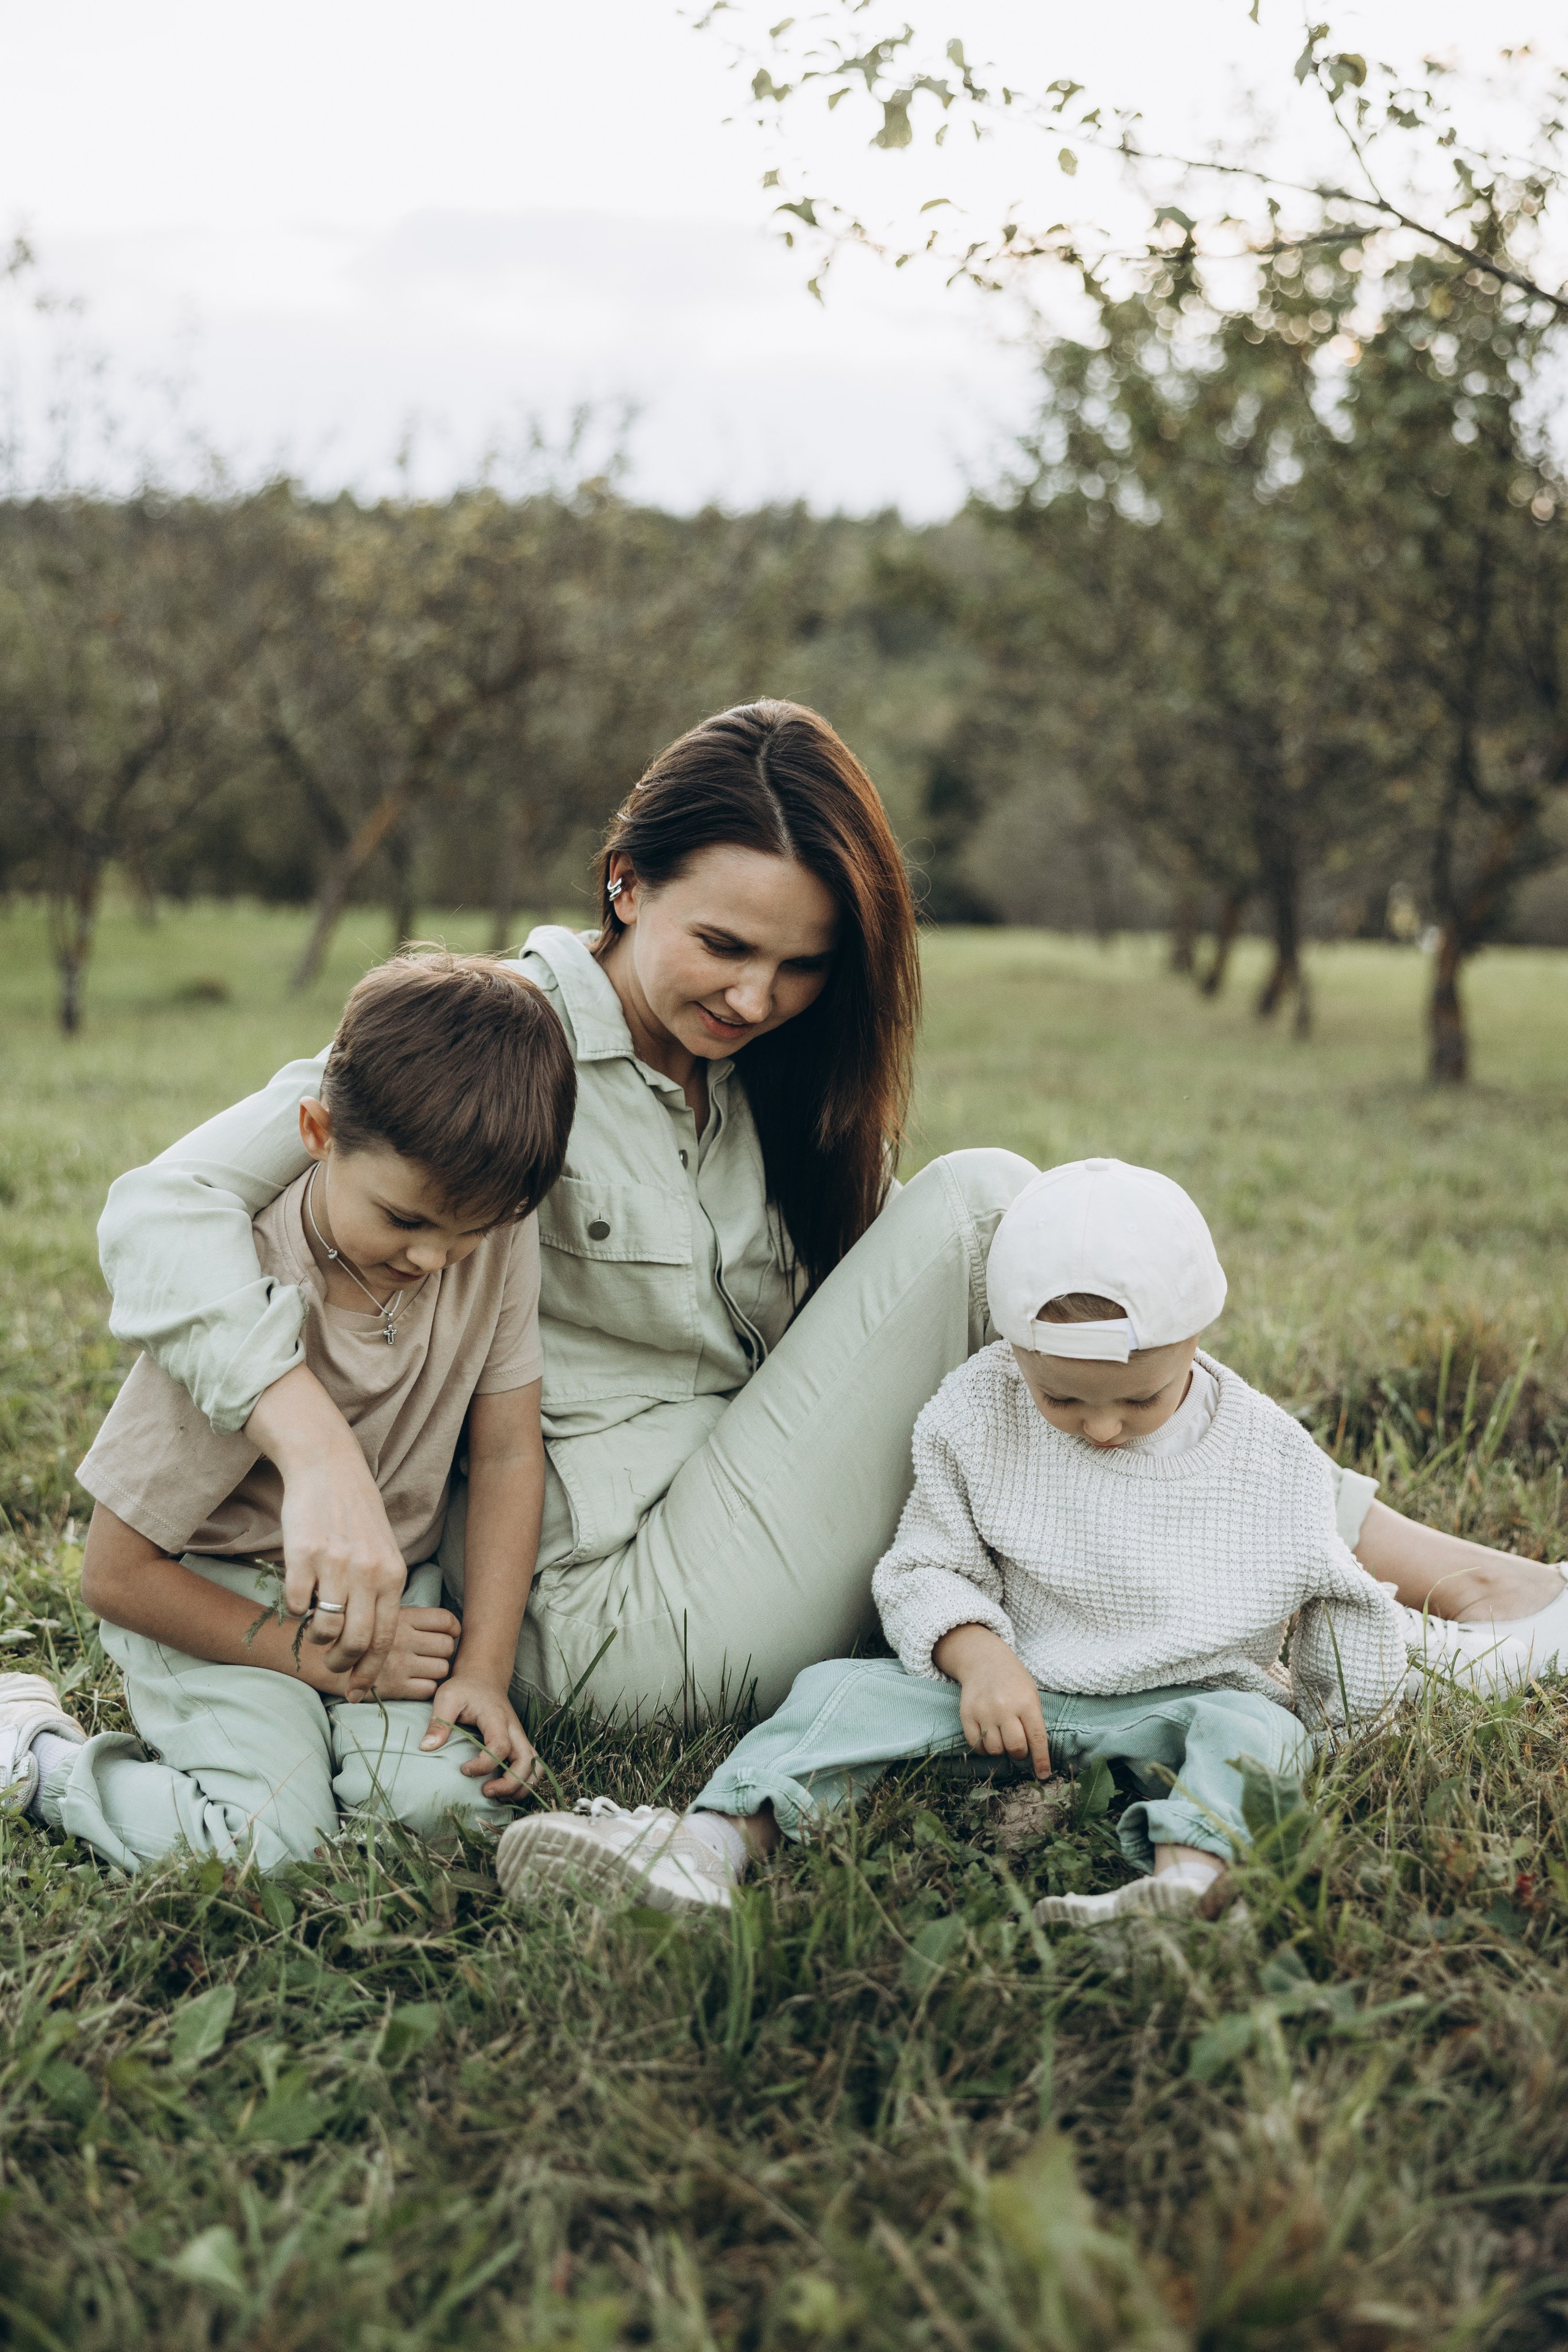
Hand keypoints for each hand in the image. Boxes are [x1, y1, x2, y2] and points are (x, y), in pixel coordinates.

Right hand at [246, 1366, 408, 1695]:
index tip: (357, 1689)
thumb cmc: (355, 1514)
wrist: (327, 1466)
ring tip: (316, 1625)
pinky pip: (295, 1606)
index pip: (384, 1638)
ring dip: (317, 1638)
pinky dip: (294, 1611)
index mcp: (392, 1574)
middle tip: (332, 1666)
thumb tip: (369, 1644)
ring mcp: (335, 1564)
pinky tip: (299, 1594)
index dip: (370, 1671)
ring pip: (325, 1630)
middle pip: (356, 1643)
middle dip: (342, 1665)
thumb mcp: (382, 1552)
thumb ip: (380, 1593)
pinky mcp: (302, 1555)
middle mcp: (367, 1572)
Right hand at [299, 1605, 459, 1701]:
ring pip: (442, 1669)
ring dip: (435, 1671)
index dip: (452, 1629)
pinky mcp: (393, 1687)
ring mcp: (399, 1662)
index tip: (446, 1635)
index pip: (445, 1620)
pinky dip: (424, 1689)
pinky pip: (428, 1689)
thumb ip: (404, 1617)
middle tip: (430, 1656)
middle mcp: (403, 1637)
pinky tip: (411, 1684)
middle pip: (448, 1646)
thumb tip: (439, 1627)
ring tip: (420, 1670)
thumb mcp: (376, 1613)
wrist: (316, 1656)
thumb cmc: (347, 1633)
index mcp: (401, 1615)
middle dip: (443, 1652)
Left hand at [418, 1671, 538, 1799]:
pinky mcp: (520, 1744)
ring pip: (535, 1766)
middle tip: (485, 1792)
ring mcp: (520, 1737)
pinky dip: (524, 1782)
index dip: (484, 1764)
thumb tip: (426, 1748)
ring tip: (498, 1795)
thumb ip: (439, 1722)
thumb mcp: (447, 1698)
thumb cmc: (464, 1689)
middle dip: (510, 1783)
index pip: (500, 1746)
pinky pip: (533, 1766)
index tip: (463, 1770)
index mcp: (496, 1717)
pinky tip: (504, 1789)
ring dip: (521, 1786)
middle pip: (526, 1761)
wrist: (484, 1678)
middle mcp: (514, 1729)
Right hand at [932, 1623, 1051, 1778]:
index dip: (1041, 1760)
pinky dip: (983, 1748)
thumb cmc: (1013, 1681)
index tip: (1044, 1775)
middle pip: (1014, 1747)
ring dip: (1001, 1750)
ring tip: (1002, 1738)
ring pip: (994, 1750)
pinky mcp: (967, 1714)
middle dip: (1019, 1753)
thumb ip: (1033, 1721)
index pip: (1037, 1738)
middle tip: (1018, 1747)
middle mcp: (1004, 1708)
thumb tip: (1035, 1754)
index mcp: (1026, 1702)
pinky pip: (976, 1745)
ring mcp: (983, 1711)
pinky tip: (988, 1738)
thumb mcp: (1031, 1695)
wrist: (984, 1660)